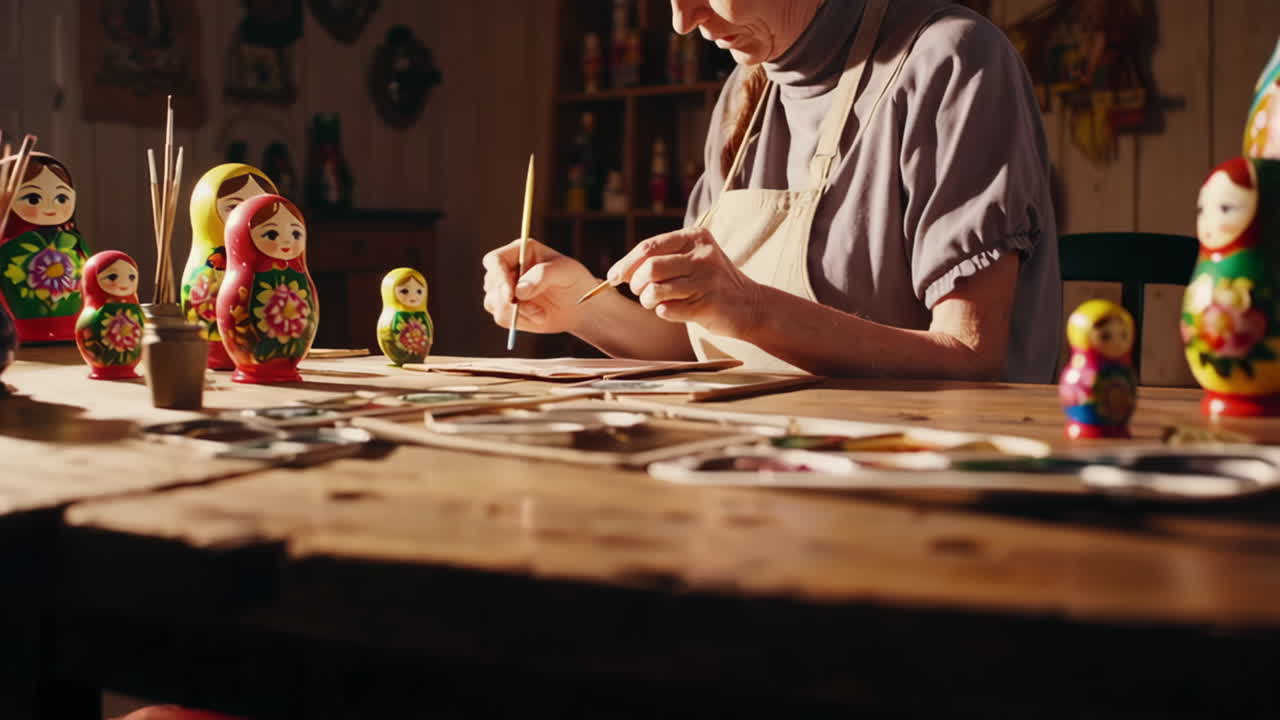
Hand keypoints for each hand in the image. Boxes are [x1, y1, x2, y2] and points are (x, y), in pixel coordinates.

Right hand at [481, 238, 600, 334]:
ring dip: (517, 312)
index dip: (498, 276)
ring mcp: (505, 289)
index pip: (494, 260)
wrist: (580, 307)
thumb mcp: (566, 272)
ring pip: (492, 302)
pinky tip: (538, 317)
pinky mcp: (507, 308)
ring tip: (540, 312)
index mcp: (519, 251)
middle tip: (535, 309)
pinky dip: (519, 321)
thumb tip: (518, 291)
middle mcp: (508, 269)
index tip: (511, 294)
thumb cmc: (575, 282)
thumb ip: (542, 275)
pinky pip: (501, 317)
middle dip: (509, 299)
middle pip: (490, 283)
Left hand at [608, 227, 763, 337]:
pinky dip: (663, 312)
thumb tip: (619, 272)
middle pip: (649, 269)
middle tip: (639, 292)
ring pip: (655, 290)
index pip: (648, 247)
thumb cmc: (712, 282)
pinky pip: (667, 310)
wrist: (751, 306)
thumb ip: (662, 258)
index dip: (626, 264)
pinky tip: (674, 310)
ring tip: (655, 302)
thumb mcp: (693, 258)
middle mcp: (702, 255)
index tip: (613, 277)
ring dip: (648, 300)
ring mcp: (706, 280)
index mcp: (695, 237)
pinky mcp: (707, 304)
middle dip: (635, 284)